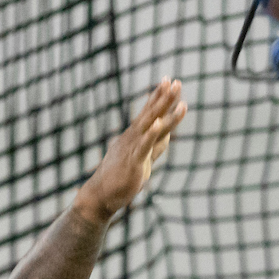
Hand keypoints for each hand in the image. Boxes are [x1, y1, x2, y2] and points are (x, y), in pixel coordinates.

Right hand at [76, 78, 187, 221]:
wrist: (100, 197)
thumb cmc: (119, 180)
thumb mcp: (142, 160)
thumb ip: (155, 148)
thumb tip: (168, 137)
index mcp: (134, 137)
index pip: (149, 113)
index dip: (158, 97)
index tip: (168, 80)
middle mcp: (132, 138)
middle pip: (151, 114)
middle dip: (164, 98)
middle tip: (175, 81)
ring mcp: (132, 148)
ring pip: (150, 125)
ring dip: (164, 110)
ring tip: (177, 97)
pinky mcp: (132, 162)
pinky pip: (143, 146)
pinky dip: (151, 134)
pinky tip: (158, 123)